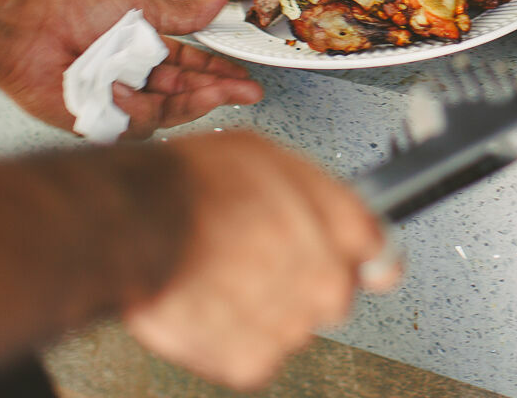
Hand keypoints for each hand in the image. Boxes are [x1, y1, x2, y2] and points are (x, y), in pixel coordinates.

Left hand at [0, 0, 262, 137]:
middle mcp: (137, 79)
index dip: (222, 75)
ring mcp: (119, 102)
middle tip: (243, 92)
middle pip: (187, 97)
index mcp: (149, 51)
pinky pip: (129, 129)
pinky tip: (120, 91)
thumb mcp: (139, 5)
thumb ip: (185, 12)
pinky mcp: (97, 122)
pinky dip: (130, 110)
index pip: (195, 68)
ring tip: (153, 83)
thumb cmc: (71, 10)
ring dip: (170, 103)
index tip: (246, 80)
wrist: (28, 28)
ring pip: (164, 117)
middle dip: (217, 95)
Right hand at [123, 131, 402, 389]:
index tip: (341, 252)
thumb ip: (315, 192)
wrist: (136, 226)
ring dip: (266, 307)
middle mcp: (327, 281)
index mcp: (343, 228)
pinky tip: (210, 303)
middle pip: (335, 292)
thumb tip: (329, 207)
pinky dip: (233, 337)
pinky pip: (255, 353)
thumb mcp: (269, 155)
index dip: (354, 250)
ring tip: (223, 275)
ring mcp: (292, 326)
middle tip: (261, 259)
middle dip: (306, 279)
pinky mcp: (252, 362)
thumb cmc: (193, 183)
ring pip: (293, 324)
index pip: (380, 252)